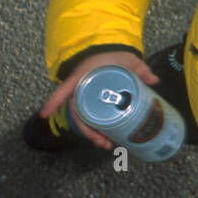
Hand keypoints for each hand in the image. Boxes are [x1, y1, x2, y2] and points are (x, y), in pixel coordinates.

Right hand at [39, 50, 158, 149]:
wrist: (112, 52)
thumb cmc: (114, 56)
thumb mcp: (128, 60)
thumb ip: (139, 68)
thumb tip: (153, 79)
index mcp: (84, 75)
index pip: (65, 89)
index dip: (54, 101)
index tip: (44, 115)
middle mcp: (80, 88)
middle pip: (78, 113)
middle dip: (87, 130)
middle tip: (102, 143)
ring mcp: (85, 96)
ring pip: (84, 119)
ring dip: (92, 134)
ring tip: (106, 145)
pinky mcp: (92, 102)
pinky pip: (90, 117)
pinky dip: (96, 129)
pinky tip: (106, 139)